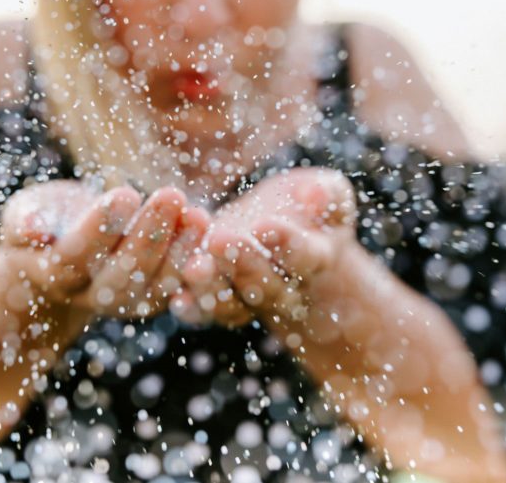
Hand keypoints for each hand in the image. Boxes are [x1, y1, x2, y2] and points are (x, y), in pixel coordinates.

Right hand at [0, 180, 209, 317]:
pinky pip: (176, 286)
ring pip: (155, 286)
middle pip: (122, 274)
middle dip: (150, 235)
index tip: (126, 193)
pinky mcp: (152, 296)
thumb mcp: (26, 212)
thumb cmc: (44, 220)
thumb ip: (25, 220)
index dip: (102, 227)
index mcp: (55, 274)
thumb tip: (31, 229)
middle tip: (171, 195)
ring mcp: (125, 301)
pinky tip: (205, 226)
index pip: (78, 255)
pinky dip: (193, 261)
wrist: (64, 249)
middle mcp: (91, 296)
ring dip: (179, 251)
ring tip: (197, 214)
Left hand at [170, 167, 357, 326]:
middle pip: (264, 284)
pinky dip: (191, 309)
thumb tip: (316, 194)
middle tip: (221, 239)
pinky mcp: (218, 299)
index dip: (286, 243)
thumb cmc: (307, 204)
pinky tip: (177, 299)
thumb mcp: (328, 192)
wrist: (283, 232)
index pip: (303, 256)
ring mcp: (247, 297)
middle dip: (243, 262)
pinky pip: (205, 313)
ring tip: (194, 267)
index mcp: (313, 258)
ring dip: (212, 288)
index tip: (265, 225)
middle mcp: (282, 286)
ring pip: (231, 303)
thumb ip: (327, 193)